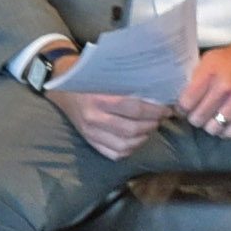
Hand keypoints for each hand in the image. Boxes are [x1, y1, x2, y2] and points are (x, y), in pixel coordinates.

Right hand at [47, 52, 171, 159]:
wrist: (62, 90)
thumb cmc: (90, 80)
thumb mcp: (107, 77)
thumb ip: (129, 84)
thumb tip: (161, 91)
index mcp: (99, 99)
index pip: (135, 109)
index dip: (156, 111)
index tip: (167, 109)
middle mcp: (93, 118)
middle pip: (132, 129)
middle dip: (152, 125)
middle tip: (160, 118)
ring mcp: (90, 133)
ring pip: (125, 145)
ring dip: (143, 138)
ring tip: (150, 128)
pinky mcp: (89, 141)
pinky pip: (113, 154)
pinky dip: (130, 150)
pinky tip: (136, 139)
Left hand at [179, 18, 230, 138]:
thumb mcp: (210, 60)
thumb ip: (195, 78)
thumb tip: (178, 97)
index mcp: (210, 73)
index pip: (185, 102)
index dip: (181, 107)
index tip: (184, 107)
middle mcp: (224, 88)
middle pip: (197, 118)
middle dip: (195, 116)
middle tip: (198, 112)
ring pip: (212, 128)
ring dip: (209, 125)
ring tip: (212, 117)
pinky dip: (225, 130)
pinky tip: (224, 122)